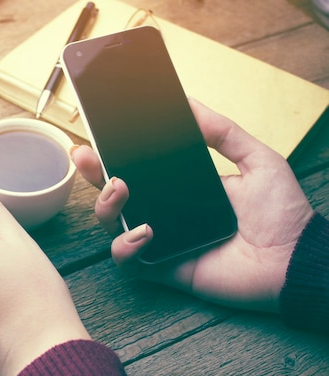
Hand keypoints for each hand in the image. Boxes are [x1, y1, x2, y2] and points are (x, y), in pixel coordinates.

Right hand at [71, 99, 313, 312]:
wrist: (294, 259)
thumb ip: (222, 131)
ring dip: (105, 205)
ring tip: (120, 189)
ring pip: (111, 224)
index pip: (136, 168)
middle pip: (112, 193)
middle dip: (92, 173)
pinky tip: (144, 232)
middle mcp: (162, 212)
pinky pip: (127, 261)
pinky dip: (125, 246)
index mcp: (179, 187)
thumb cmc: (281, 212)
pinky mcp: (161, 268)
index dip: (111, 153)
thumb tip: (189, 102)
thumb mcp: (256, 159)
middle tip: (87, 155)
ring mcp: (158, 241)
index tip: (95, 134)